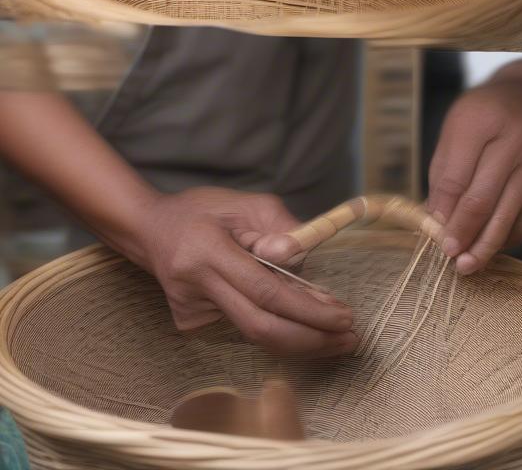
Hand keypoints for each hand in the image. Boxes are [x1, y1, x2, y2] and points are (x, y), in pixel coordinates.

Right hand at [126, 188, 355, 356]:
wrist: (149, 230)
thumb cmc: (203, 210)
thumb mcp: (246, 203)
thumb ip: (279, 228)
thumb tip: (300, 259)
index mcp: (209, 253)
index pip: (266, 292)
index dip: (307, 310)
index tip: (342, 315)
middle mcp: (197, 288)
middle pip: (261, 328)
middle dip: (311, 339)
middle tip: (350, 338)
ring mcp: (190, 312)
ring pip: (255, 332)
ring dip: (301, 336)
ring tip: (338, 336)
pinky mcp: (191, 324)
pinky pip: (243, 326)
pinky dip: (276, 324)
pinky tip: (299, 319)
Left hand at [426, 80, 521, 274]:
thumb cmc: (493, 118)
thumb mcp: (461, 126)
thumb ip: (445, 170)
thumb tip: (433, 219)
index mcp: (481, 118)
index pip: (455, 176)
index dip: (441, 211)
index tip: (430, 233)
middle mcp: (513, 138)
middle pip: (481, 199)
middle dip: (461, 233)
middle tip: (447, 256)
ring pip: (506, 216)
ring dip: (484, 246)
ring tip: (466, 265)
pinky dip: (506, 239)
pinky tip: (489, 246)